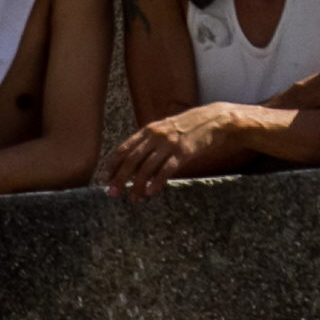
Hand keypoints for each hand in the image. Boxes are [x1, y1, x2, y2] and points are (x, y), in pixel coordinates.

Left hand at [105, 104, 231, 200]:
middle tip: (112, 193)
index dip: (112, 165)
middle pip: (131, 160)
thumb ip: (149, 144)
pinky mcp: (183, 152)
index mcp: (148, 130)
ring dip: (137, 186)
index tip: (106, 179)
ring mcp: (169, 143)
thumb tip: (133, 165)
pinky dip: (156, 182)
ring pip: (147, 168)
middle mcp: (156, 136)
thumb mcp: (164, 131)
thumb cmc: (187, 128)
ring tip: (133, 199)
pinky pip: (166, 170)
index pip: (123, 149)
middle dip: (120, 178)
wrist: (213, 120)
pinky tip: (151, 192)